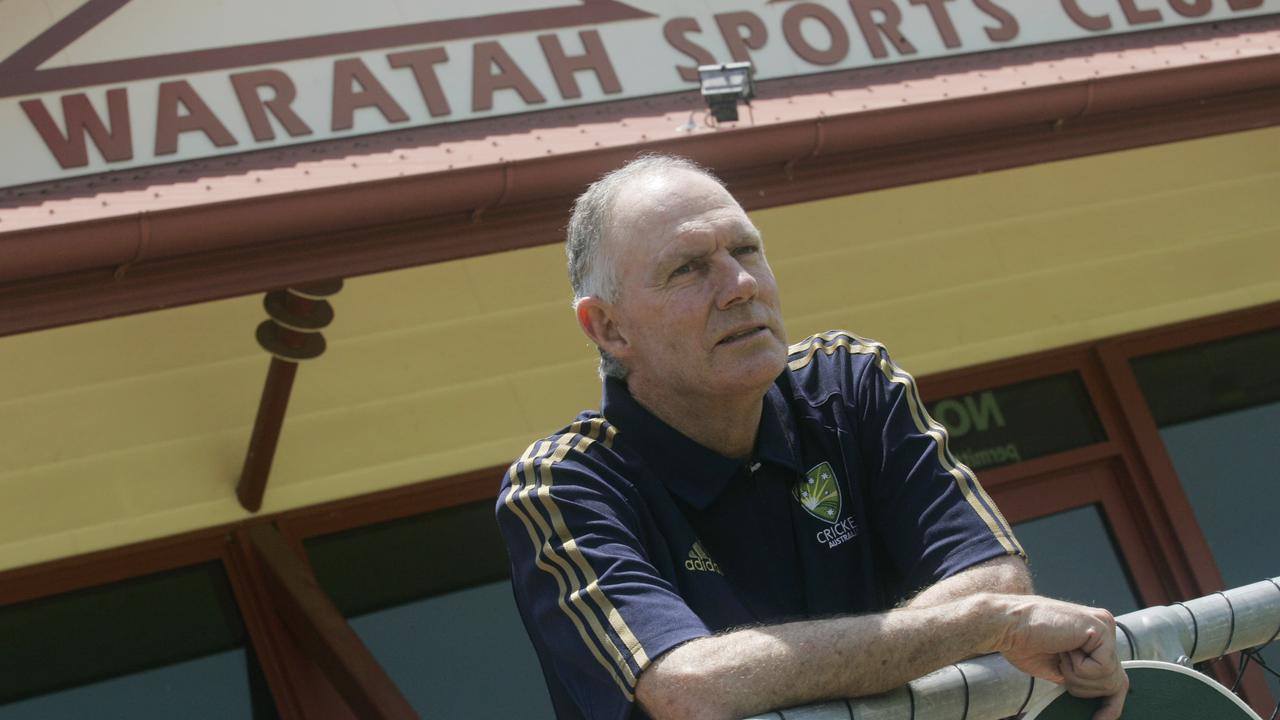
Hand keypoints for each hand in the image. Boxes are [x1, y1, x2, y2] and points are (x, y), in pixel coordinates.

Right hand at [995, 596, 1128, 719]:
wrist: (1006, 625)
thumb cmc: (1023, 643)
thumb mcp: (1059, 667)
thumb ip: (1081, 675)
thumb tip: (1096, 696)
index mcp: (1094, 635)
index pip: (1116, 674)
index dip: (1111, 703)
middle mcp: (1104, 627)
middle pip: (1116, 680)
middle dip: (1086, 688)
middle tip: (1061, 669)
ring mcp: (1104, 626)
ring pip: (1109, 677)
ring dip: (1077, 676)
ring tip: (1058, 655)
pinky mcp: (1100, 629)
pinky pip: (1102, 669)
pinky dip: (1078, 668)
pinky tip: (1063, 650)